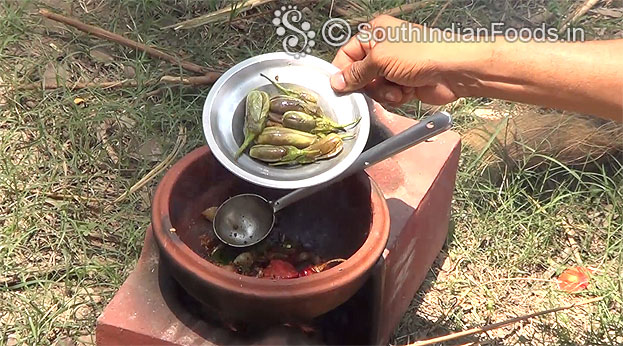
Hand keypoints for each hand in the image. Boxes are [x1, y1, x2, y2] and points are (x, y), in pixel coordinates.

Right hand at [331, 15, 460, 105]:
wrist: (454, 70)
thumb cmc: (419, 55)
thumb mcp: (380, 59)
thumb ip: (356, 73)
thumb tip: (336, 82)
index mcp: (375, 34)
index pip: (347, 54)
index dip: (342, 72)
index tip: (339, 88)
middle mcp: (383, 50)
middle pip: (360, 75)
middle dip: (368, 85)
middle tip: (379, 86)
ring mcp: (394, 68)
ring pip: (373, 89)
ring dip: (384, 93)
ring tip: (398, 89)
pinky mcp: (404, 84)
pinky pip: (388, 96)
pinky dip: (395, 97)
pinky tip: (407, 92)